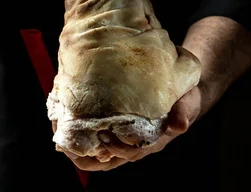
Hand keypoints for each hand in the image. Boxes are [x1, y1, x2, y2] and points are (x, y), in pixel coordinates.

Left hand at [55, 85, 203, 171]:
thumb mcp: (188, 103)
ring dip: (82, 150)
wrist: (183, 93)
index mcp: (152, 140)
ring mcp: (126, 137)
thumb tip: (180, 124)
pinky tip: (68, 128)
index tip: (104, 136)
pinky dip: (83, 137)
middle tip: (74, 142)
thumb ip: (184, 112)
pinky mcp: (118, 128)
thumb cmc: (185, 99)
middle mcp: (136, 143)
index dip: (116, 148)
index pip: (131, 152)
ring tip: (63, 143)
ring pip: (101, 153)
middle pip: (110, 157)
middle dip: (91, 153)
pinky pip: (99, 139)